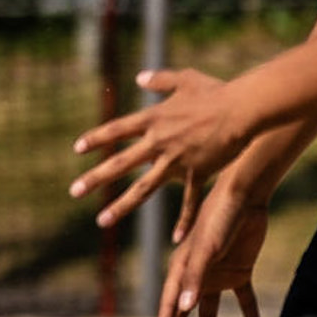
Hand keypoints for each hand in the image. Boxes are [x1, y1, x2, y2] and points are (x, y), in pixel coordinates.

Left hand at [69, 66, 248, 228]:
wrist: (243, 110)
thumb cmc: (217, 92)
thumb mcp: (186, 79)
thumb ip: (161, 79)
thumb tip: (140, 78)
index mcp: (153, 119)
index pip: (116, 130)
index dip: (96, 139)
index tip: (77, 149)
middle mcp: (158, 142)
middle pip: (120, 163)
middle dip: (95, 178)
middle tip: (74, 191)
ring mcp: (177, 161)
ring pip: (143, 188)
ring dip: (121, 205)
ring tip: (101, 220)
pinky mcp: (198, 173)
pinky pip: (189, 202)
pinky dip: (184, 220)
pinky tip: (176, 239)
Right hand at [153, 174, 269, 316]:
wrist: (245, 197)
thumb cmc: (219, 218)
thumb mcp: (207, 249)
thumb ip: (195, 278)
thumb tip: (183, 310)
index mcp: (181, 270)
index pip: (169, 308)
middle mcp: (196, 275)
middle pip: (182, 314)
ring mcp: (217, 274)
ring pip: (209, 312)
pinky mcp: (240, 271)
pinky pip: (244, 301)